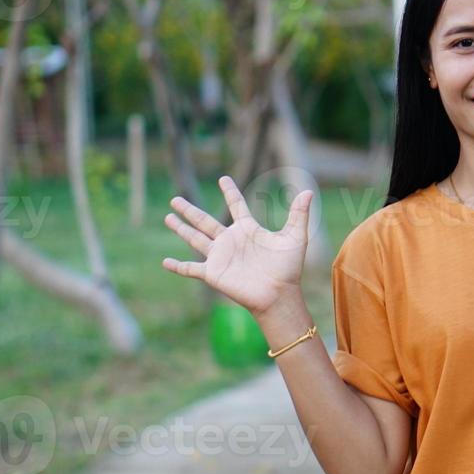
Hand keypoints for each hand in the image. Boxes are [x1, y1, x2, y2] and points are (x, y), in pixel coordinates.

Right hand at [161, 175, 312, 315]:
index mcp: (248, 230)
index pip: (236, 206)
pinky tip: (165, 262)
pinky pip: (191, 268)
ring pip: (194, 238)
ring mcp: (220, 257)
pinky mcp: (213, 273)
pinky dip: (177, 266)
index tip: (223, 179)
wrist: (278, 294)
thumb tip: (309, 191)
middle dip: (189, 210)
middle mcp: (230, 241)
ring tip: (167, 217)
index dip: (230, 192)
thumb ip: (299, 214)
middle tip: (174, 199)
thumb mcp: (294, 237)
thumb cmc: (288, 268)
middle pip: (205, 221)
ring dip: (181, 229)